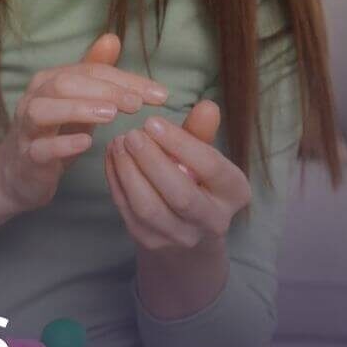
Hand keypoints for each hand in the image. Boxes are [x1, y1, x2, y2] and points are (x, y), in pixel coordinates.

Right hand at [0, 33, 168, 212]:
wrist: (18, 174)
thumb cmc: (52, 133)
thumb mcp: (75, 101)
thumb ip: (93, 72)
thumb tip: (112, 38)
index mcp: (48, 82)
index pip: (89, 72)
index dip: (125, 80)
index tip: (160, 94)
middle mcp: (33, 99)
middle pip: (64, 84)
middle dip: (104, 90)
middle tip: (138, 104)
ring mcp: (27, 129)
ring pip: (43, 111)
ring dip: (78, 109)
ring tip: (111, 116)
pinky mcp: (27, 158)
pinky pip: (40, 149)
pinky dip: (62, 144)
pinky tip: (87, 143)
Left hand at [105, 99, 250, 252]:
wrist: (187, 227)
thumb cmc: (198, 178)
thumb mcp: (204, 154)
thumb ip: (202, 132)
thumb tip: (207, 105)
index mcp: (235, 193)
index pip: (212, 168)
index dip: (181, 143)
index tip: (152, 121)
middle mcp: (213, 220)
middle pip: (181, 195)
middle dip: (152, 162)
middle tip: (131, 134)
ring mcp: (180, 236)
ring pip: (149, 208)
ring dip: (128, 172)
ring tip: (117, 143)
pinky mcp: (150, 241)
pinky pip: (128, 211)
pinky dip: (116, 182)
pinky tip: (111, 158)